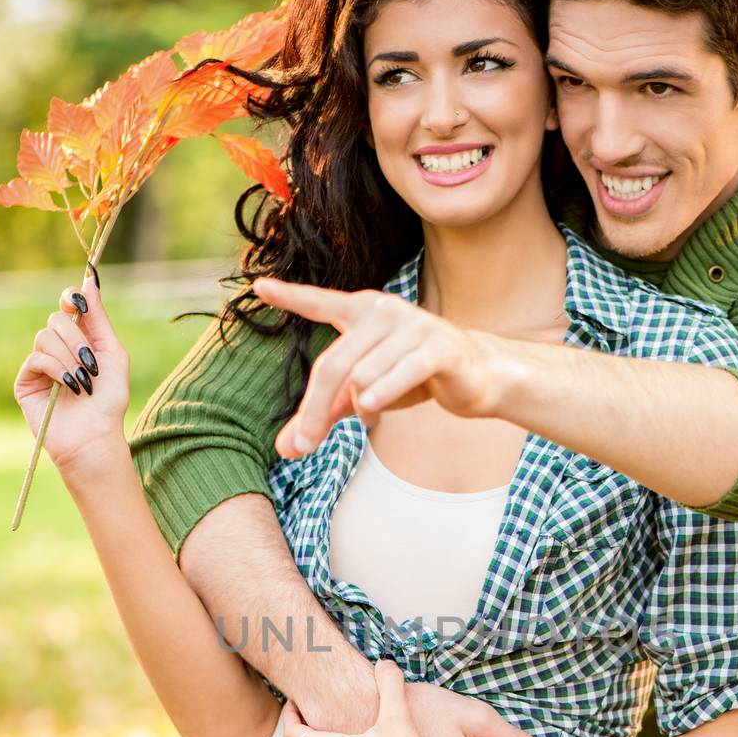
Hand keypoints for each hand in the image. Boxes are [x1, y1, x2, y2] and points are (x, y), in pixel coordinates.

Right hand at [13, 267, 128, 472]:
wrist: (95, 436)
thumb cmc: (109, 400)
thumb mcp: (112, 353)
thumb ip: (100, 318)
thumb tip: (90, 279)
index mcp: (80, 339)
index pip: (68, 305)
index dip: (71, 299)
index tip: (78, 303)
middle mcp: (58, 348)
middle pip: (56, 319)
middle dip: (77, 340)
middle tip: (91, 365)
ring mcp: (40, 364)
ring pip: (45, 336)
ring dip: (69, 358)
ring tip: (83, 382)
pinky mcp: (26, 381)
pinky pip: (36, 357)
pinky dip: (55, 368)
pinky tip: (69, 386)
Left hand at [250, 276, 500, 455]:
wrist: (477, 377)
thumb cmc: (414, 379)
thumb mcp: (362, 396)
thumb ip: (325, 414)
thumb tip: (285, 448)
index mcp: (362, 313)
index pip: (321, 303)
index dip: (291, 297)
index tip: (260, 287)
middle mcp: (383, 311)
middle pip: (332, 366)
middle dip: (313, 411)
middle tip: (301, 447)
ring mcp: (412, 325)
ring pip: (362, 377)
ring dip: (360, 409)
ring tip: (372, 415)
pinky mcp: (437, 346)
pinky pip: (398, 375)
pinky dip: (381, 398)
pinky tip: (374, 411)